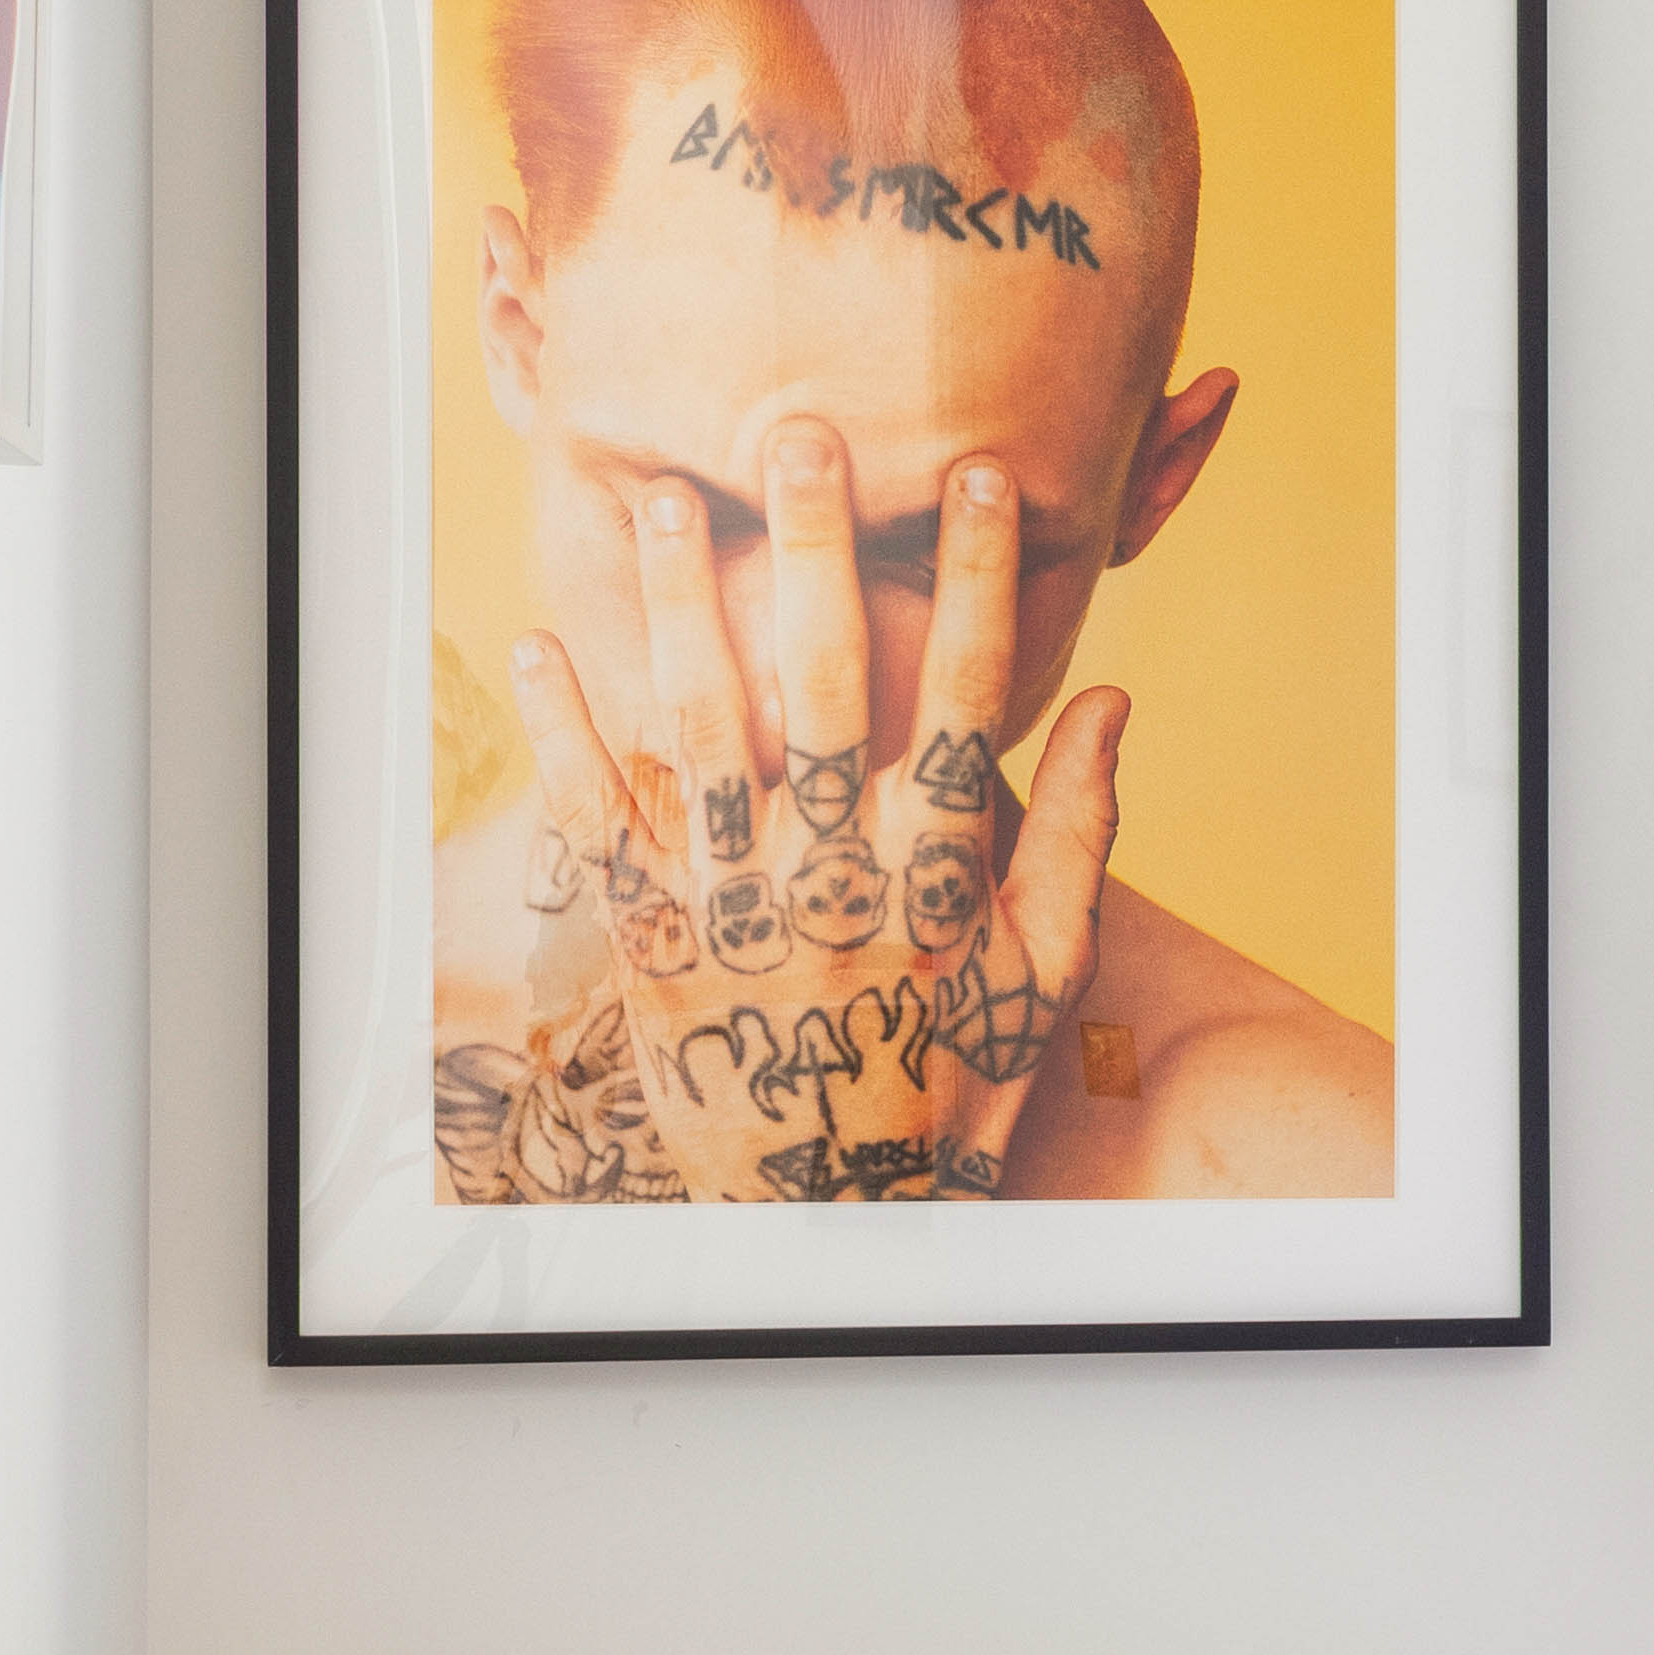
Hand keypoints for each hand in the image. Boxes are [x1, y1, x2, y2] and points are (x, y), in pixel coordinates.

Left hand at [514, 431, 1125, 1204]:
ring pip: (703, 738)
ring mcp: (735, 913)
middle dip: (813, 555)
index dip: (974, 588)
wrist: (838, 1217)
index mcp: (937, 879)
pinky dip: (565, 739)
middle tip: (801, 437)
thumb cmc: (951, 1081)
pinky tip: (540, 646)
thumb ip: (1080, 837)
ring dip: (677, 612)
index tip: (976, 483)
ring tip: (662, 500)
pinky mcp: (652, 949)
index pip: (963, 702)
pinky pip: (602, 829)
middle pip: (823, 689)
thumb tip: (1114, 704)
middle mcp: (833, 881)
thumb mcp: (1042, 973)